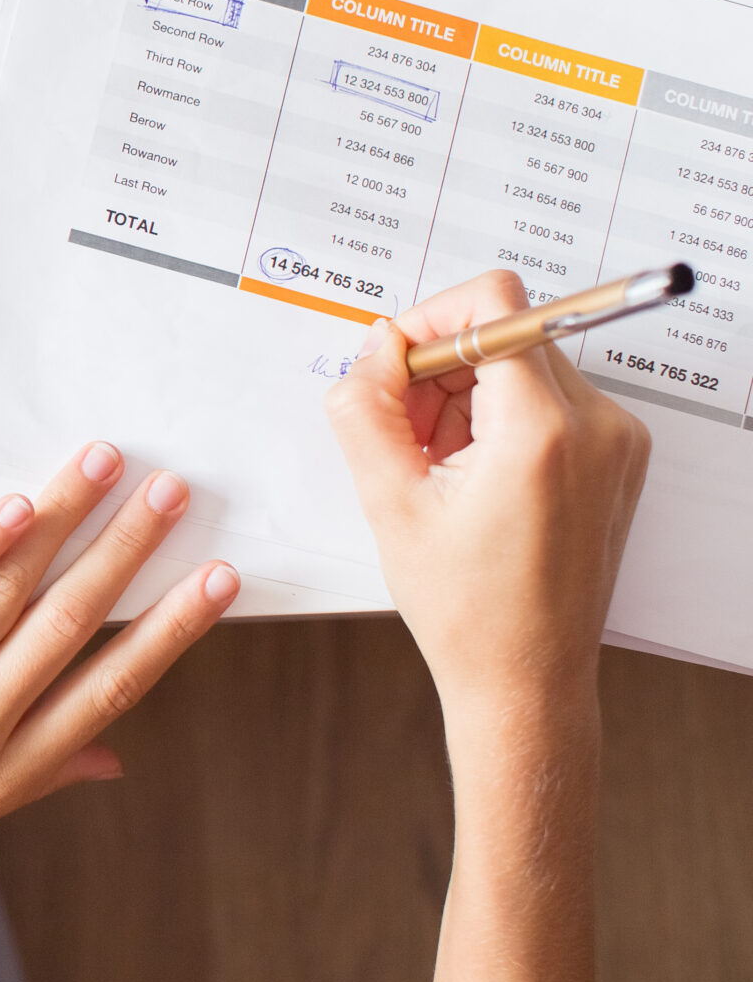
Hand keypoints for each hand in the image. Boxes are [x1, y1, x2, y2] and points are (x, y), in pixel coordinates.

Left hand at [0, 443, 237, 950]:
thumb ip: (36, 777)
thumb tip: (107, 759)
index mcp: (7, 776)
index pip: (112, 687)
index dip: (171, 629)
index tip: (215, 582)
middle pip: (70, 624)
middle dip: (129, 551)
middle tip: (172, 494)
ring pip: (9, 595)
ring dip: (64, 523)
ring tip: (102, 469)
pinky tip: (13, 507)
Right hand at [324, 269, 650, 722]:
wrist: (526, 677)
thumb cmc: (468, 609)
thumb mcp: (388, 499)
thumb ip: (365, 405)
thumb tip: (376, 345)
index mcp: (541, 431)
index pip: (493, 304)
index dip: (429, 320)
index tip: (396, 363)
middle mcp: (596, 425)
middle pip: (503, 333)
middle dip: (438, 369)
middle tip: (406, 434)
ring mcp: (615, 439)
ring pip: (519, 364)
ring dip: (464, 397)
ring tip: (437, 467)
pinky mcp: (615, 455)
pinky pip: (544, 398)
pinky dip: (496, 418)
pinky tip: (469, 475)